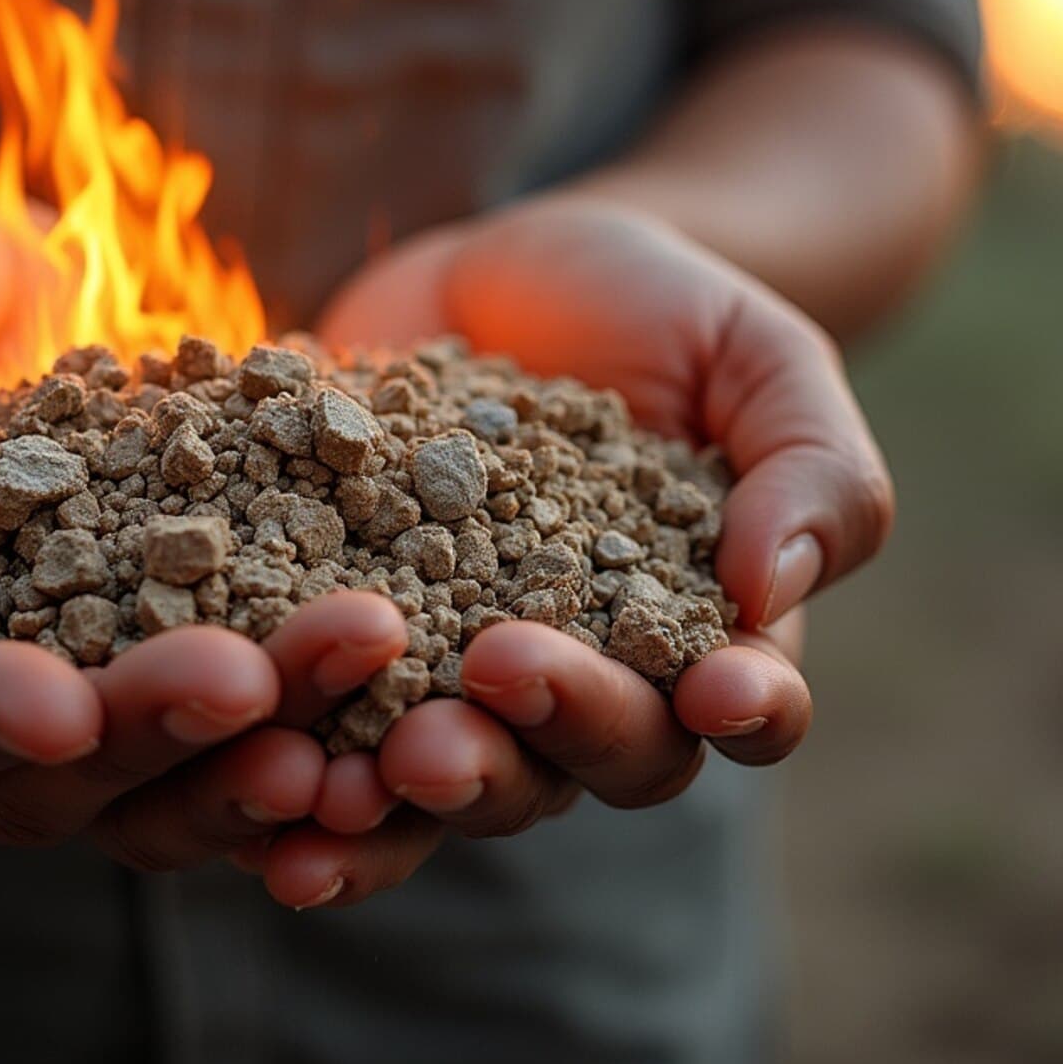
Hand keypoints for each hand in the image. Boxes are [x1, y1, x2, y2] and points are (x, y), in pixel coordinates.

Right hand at [0, 169, 404, 867]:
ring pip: (150, 773)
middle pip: (31, 779)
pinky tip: (400, 658)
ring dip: (255, 740)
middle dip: (146, 734)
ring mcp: (53, 698)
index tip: (56, 705)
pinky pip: (234, 720)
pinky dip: (311, 703)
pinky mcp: (156, 661)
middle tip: (256, 680)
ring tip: (357, 661)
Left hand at [244, 199, 889, 904]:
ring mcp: (462, 672)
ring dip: (398, 794)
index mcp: (706, 636)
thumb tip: (770, 592)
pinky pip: (329, 727)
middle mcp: (587, 684)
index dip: (738, 711)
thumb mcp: (760, 356)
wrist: (511, 269)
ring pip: (448, 774)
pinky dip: (291, 764)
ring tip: (339, 783)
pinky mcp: (354, 640)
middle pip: (577, 765)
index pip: (745, 708)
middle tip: (467, 712)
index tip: (714, 689)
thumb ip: (809, 467)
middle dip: (526, 749)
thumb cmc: (667, 312)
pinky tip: (253, 780)